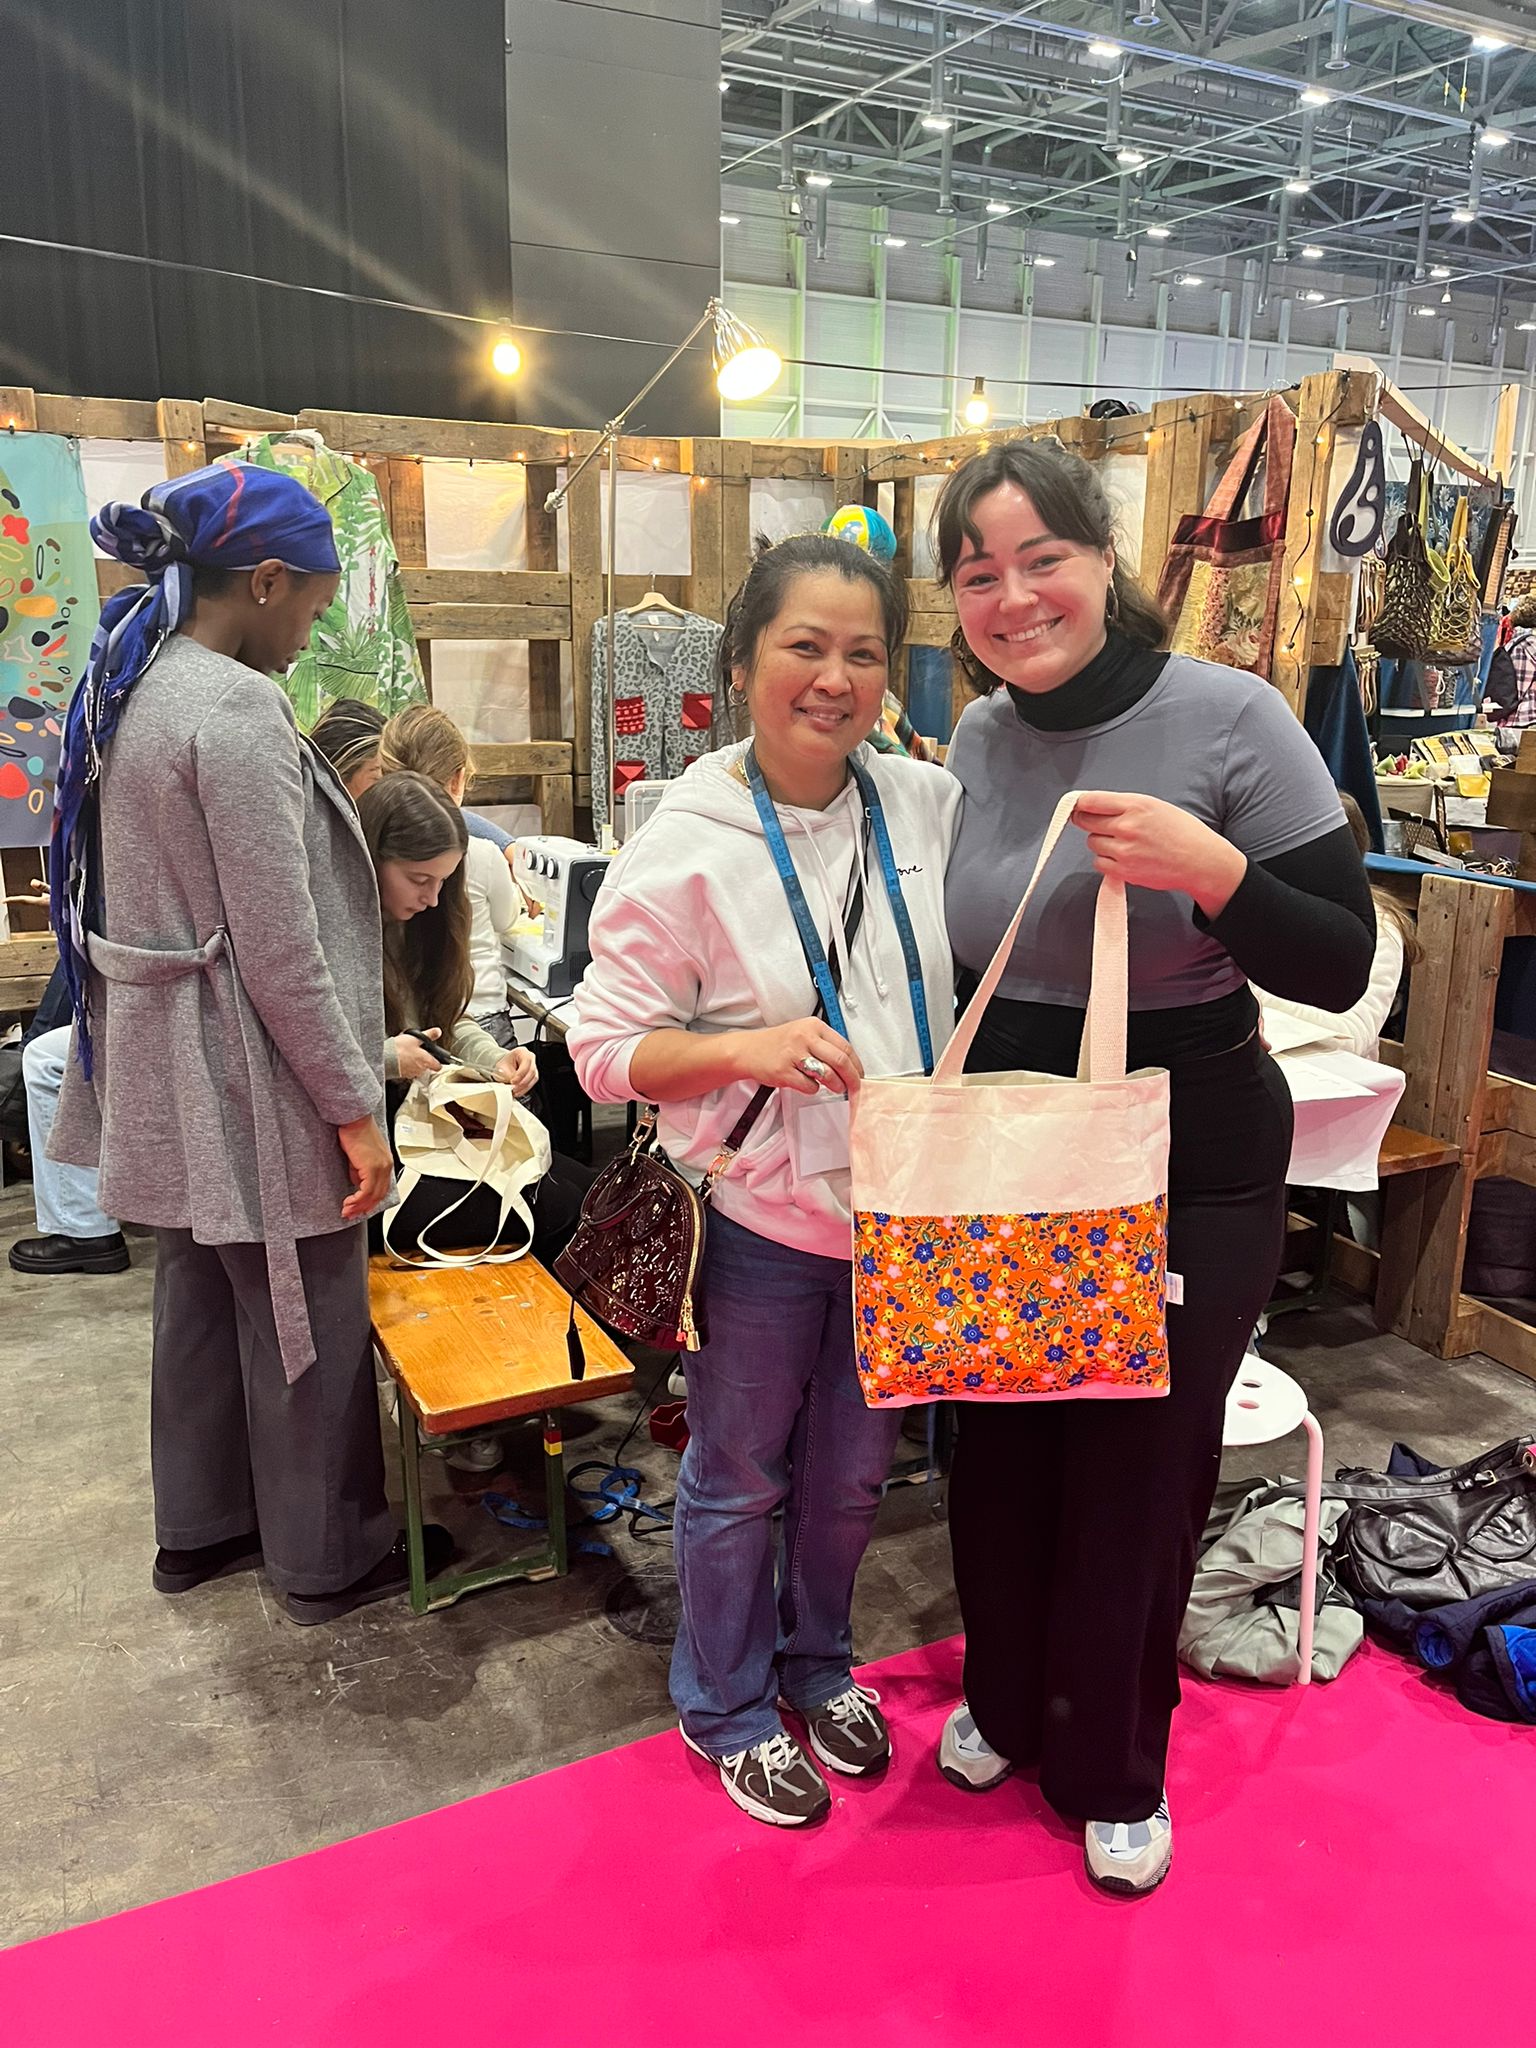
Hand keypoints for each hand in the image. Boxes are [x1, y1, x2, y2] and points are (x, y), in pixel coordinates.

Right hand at [337, 1114, 392, 1219]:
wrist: (354, 1119)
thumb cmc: (355, 1130)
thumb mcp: (359, 1155)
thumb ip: (360, 1169)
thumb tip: (357, 1181)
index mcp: (385, 1162)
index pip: (382, 1188)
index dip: (370, 1202)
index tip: (360, 1208)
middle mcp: (386, 1165)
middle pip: (378, 1195)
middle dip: (364, 1208)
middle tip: (351, 1214)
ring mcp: (381, 1167)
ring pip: (373, 1195)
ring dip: (359, 1206)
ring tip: (347, 1211)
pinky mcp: (372, 1167)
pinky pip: (366, 1190)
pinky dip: (357, 1200)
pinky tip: (349, 1203)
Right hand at [393, 1030, 442, 1081]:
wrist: (384, 1058)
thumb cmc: (400, 1049)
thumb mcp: (416, 1038)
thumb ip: (429, 1035)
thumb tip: (437, 1032)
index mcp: (426, 1061)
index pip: (438, 1067)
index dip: (438, 1062)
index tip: (436, 1058)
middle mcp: (420, 1070)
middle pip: (427, 1067)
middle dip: (424, 1060)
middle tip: (418, 1051)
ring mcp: (411, 1073)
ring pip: (417, 1069)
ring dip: (414, 1063)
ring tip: (408, 1053)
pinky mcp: (401, 1075)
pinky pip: (407, 1071)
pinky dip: (406, 1065)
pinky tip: (400, 1058)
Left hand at [496, 1046, 538, 1096]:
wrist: (502, 1066)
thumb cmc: (503, 1064)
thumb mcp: (503, 1068)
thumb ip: (509, 1075)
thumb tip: (513, 1084)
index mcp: (522, 1052)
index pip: (526, 1063)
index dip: (520, 1074)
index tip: (513, 1082)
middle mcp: (530, 1058)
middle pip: (531, 1071)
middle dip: (523, 1082)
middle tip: (514, 1088)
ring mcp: (533, 1066)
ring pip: (533, 1078)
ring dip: (524, 1087)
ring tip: (515, 1091)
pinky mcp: (532, 1075)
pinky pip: (531, 1083)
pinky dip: (525, 1088)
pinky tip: (518, 1092)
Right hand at [731, 1020, 863, 1096]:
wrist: (748, 1050)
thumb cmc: (778, 1044)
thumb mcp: (803, 1033)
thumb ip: (825, 1044)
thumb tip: (850, 1064)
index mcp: (813, 1026)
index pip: (845, 1046)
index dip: (856, 1064)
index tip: (860, 1074)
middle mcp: (804, 1037)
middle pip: (840, 1060)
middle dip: (852, 1078)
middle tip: (855, 1087)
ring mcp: (793, 1054)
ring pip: (827, 1075)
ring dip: (836, 1085)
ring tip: (835, 1087)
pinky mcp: (784, 1072)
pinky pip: (809, 1086)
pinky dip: (813, 1089)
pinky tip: (808, 1084)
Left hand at [1071, 790, 1247, 917]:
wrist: (1199, 860)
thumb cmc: (1181, 832)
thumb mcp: (1154, 806)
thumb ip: (1124, 805)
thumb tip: (1094, 806)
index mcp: (1135, 805)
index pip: (1091, 801)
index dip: (1079, 803)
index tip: (1076, 806)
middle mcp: (1127, 826)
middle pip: (1085, 822)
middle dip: (1087, 821)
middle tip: (1096, 823)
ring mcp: (1124, 851)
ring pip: (1092, 843)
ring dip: (1100, 842)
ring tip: (1122, 842)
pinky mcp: (1124, 871)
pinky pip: (1098, 863)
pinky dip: (1105, 860)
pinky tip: (1122, 857)